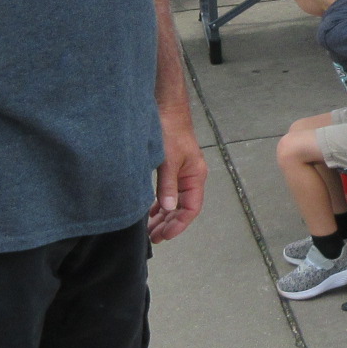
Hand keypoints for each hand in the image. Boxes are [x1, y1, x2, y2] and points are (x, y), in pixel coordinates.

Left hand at [148, 109, 208, 241]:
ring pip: (174, 202)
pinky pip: (168, 192)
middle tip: (153, 238)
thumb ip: (168, 186)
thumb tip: (168, 209)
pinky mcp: (171, 168)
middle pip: (183, 208)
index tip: (165, 236)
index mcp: (195, 176)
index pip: (191, 208)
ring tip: (150, 230)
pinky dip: (160, 204)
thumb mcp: (168, 161)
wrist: (166, 109)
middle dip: (169, 224)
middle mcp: (190, 177)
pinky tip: (151, 212)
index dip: (179, 224)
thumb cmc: (170, 132)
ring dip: (164, 216)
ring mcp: (181, 173)